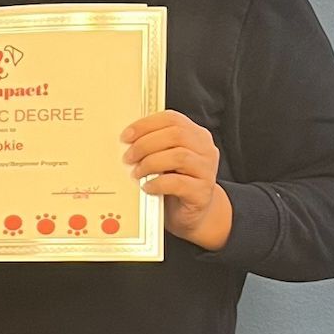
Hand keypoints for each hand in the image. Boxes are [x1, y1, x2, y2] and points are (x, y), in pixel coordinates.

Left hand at [122, 112, 231, 250]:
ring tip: (136, 173)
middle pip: (176, 135)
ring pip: (179, 156)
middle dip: (146, 144)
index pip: (172, 119)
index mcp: (196, 136)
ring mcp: (206, 171)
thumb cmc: (176, 184)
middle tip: (128, 157)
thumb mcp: (166, 160)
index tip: (126, 136)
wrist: (194, 214)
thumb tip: (127, 142)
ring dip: (151, 163)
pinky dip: (158, 183)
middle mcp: (205, 150)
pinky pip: (178, 183)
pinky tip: (147, 187)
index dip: (147, 124)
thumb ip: (155, 147)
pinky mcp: (202, 192)